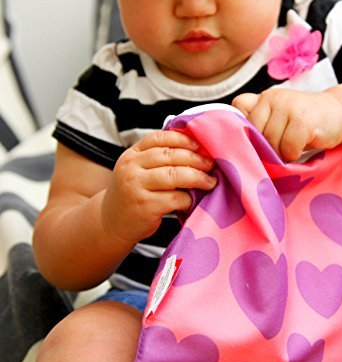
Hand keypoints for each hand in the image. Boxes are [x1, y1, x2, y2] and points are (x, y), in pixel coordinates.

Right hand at [101, 130, 215, 243]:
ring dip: (198, 178)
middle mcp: (131, 168)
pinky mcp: (145, 206)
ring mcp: (136, 187)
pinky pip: (175, 198)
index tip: (200, 145)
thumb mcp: (138, 171)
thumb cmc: (133, 195)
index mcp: (131, 155)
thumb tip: (196, 149)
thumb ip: (157, 159)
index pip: (159, 138)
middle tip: (211, 165)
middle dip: (196, 159)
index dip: (182, 139)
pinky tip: (193, 201)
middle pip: (170, 156)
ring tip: (210, 182)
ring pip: (175, 175)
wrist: (110, 224)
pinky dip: (189, 199)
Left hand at [232, 88, 341, 160]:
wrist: (338, 114)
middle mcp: (272, 97)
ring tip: (291, 149)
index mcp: (263, 98)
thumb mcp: (278, 118)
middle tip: (279, 150)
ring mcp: (287, 106)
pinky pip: (288, 147)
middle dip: (265, 148)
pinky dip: (294, 154)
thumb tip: (237, 147)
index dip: (244, 129)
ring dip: (280, 154)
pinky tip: (301, 148)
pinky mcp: (302, 119)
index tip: (256, 140)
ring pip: (270, 142)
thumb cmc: (303, 123)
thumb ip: (259, 124)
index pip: (238, 110)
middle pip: (254, 133)